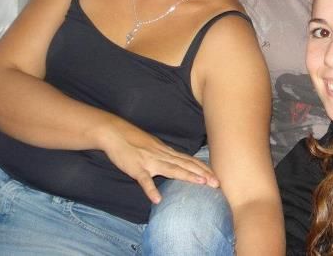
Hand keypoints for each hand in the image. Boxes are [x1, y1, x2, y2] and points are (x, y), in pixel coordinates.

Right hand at [99, 123, 219, 203]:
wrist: (115, 133)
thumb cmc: (134, 141)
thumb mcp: (155, 147)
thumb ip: (166, 156)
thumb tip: (178, 163)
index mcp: (167, 152)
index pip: (189, 161)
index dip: (203, 168)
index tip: (216, 176)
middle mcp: (163, 156)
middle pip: (186, 165)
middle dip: (203, 174)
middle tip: (217, 183)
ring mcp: (150, 162)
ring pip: (172, 169)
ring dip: (187, 176)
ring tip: (201, 183)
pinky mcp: (136, 168)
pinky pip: (144, 181)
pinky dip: (151, 190)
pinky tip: (157, 199)